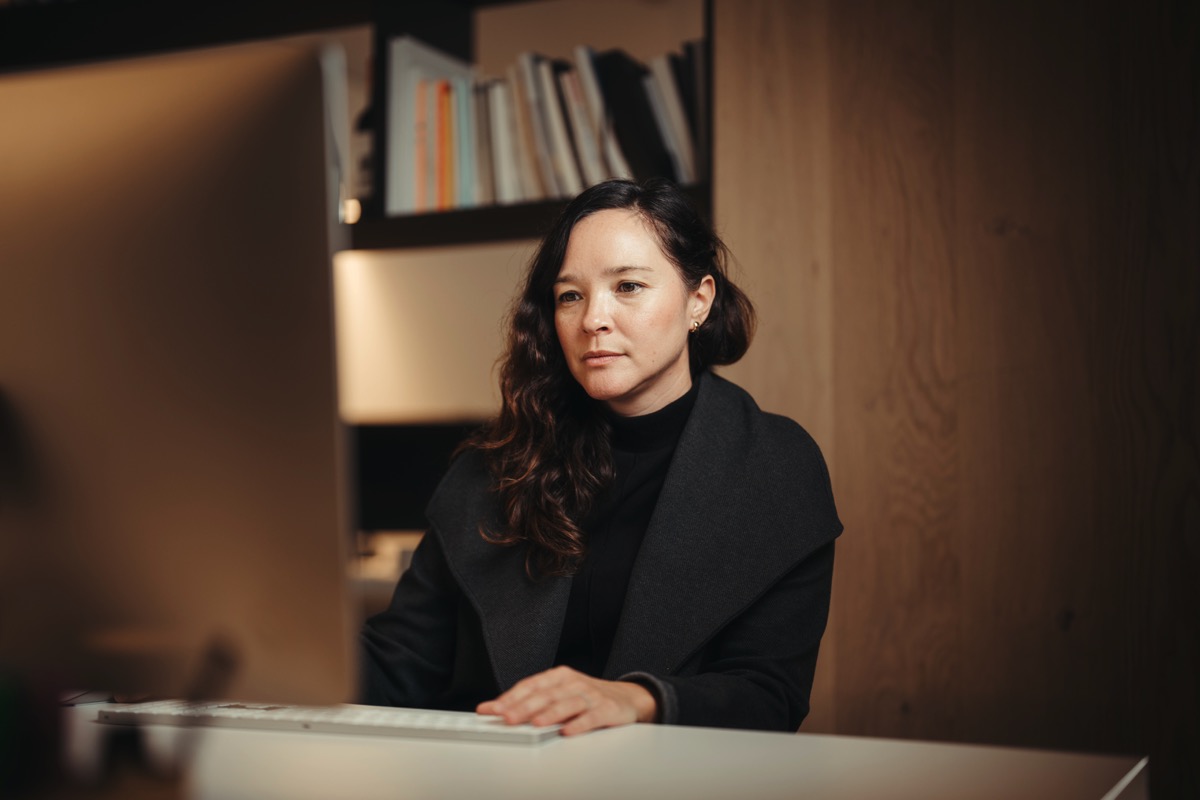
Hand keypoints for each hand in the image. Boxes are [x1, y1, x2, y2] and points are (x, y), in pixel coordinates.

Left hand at [476, 665, 657, 735]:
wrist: (627, 698)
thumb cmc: (587, 697)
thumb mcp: (560, 693)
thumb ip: (534, 700)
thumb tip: (500, 711)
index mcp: (559, 677)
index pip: (530, 685)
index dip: (510, 697)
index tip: (492, 709)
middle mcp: (573, 683)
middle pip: (546, 695)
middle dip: (524, 707)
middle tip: (507, 718)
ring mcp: (591, 695)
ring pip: (567, 703)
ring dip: (550, 714)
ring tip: (535, 723)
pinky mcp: (607, 709)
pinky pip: (591, 717)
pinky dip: (579, 724)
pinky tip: (567, 731)